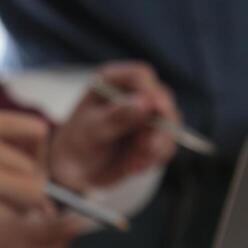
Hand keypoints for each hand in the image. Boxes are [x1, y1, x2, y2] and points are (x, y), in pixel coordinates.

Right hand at [0, 107, 53, 239]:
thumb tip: (33, 171)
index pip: (37, 131)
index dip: (38, 155)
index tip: (21, 171)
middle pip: (36, 168)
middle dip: (27, 190)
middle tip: (3, 202)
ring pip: (33, 193)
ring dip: (18, 208)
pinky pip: (14, 217)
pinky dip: (1, 223)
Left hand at [50, 62, 178, 189]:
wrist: (77, 171)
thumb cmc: (78, 143)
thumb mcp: (91, 130)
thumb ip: (116, 117)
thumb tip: (145, 102)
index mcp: (113, 81)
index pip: (140, 76)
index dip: (150, 91)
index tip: (155, 109)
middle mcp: (134, 93)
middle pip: (162, 99)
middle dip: (159, 125)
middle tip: (147, 148)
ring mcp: (149, 115)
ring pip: (170, 125)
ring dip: (156, 146)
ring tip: (132, 164)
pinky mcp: (156, 136)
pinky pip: (166, 146)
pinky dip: (154, 158)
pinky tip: (134, 167)